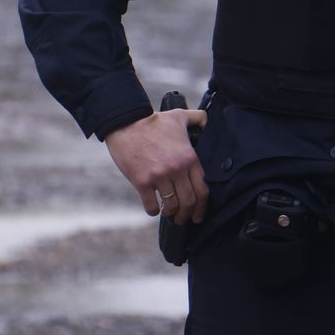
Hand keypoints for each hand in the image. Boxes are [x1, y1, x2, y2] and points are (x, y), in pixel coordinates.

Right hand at [105, 108, 208, 224]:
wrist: (126, 122)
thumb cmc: (153, 121)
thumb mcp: (180, 115)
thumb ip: (198, 118)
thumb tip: (209, 121)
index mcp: (189, 157)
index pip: (202, 190)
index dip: (202, 207)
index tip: (199, 215)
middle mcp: (177, 169)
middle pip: (189, 202)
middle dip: (187, 215)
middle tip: (183, 219)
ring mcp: (159, 176)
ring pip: (171, 206)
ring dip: (171, 214)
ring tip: (168, 214)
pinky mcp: (142, 181)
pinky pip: (151, 205)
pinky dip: (153, 211)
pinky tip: (153, 209)